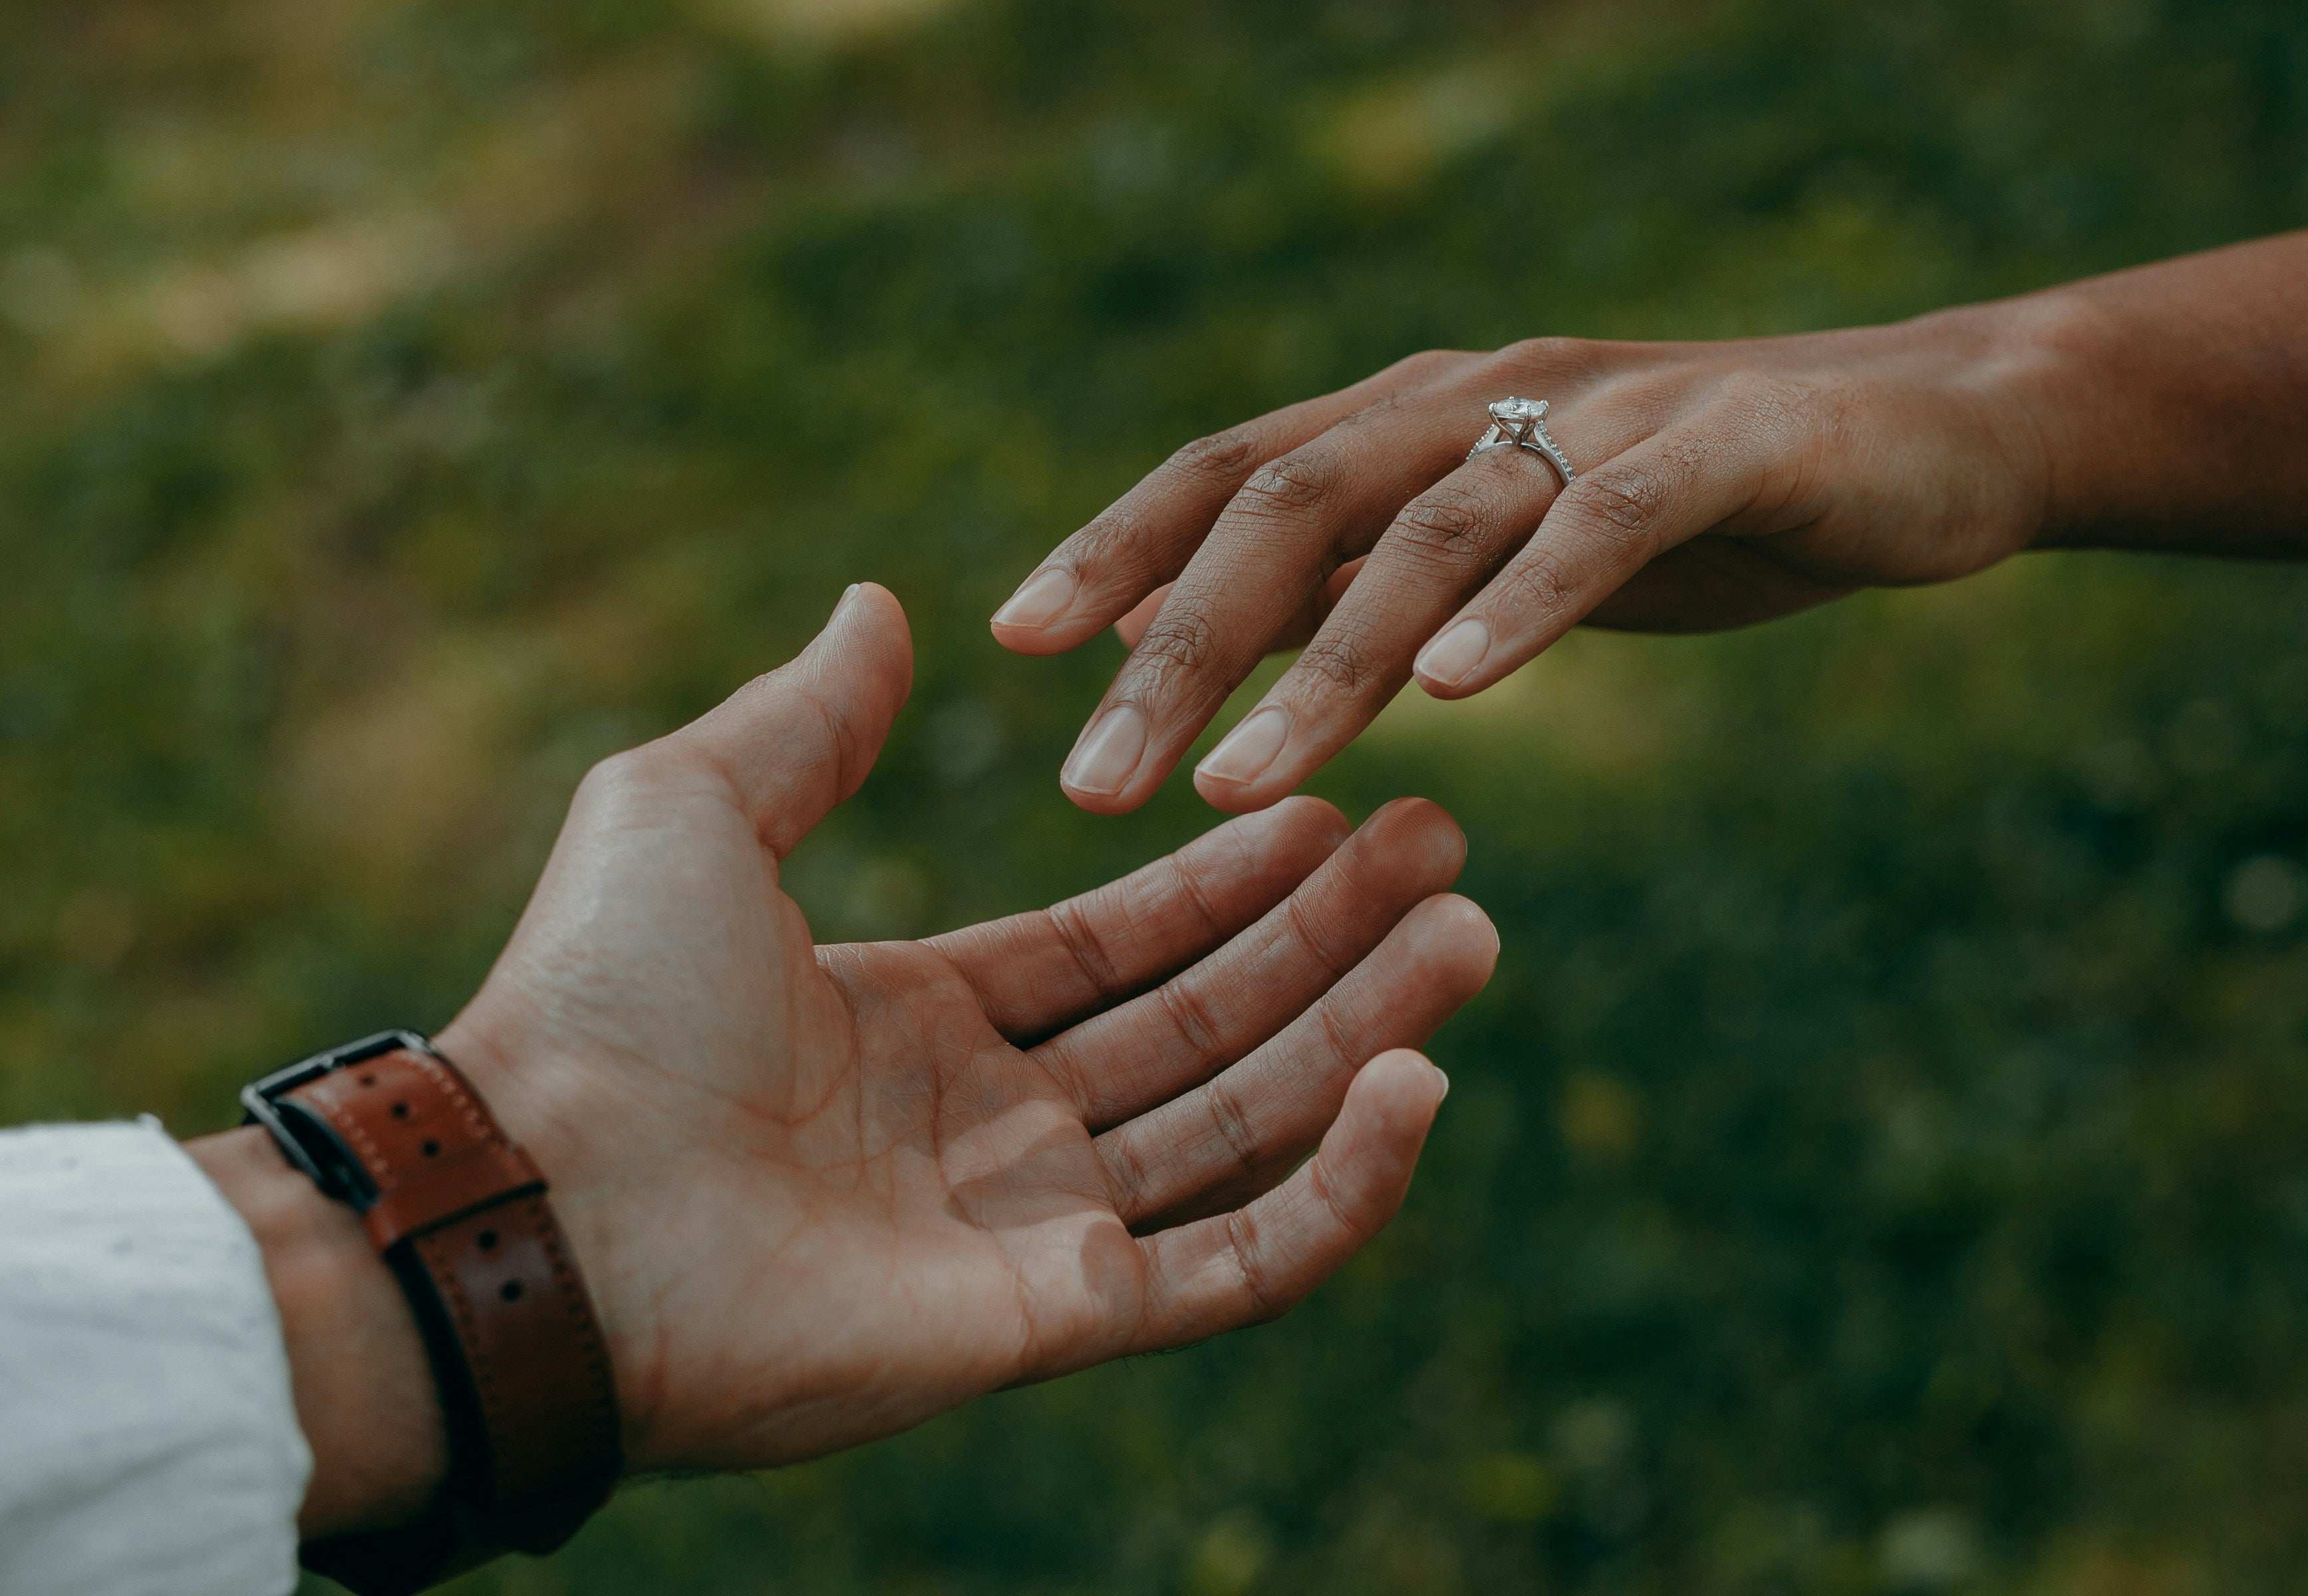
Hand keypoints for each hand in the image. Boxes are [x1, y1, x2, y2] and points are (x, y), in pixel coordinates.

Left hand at [427, 583, 1497, 1476]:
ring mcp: (1027, 1228)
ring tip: (1471, 933)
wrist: (535, 1199)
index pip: (1116, 943)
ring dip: (1362, 1029)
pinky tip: (1418, 1081)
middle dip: (1328, 935)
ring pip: (1243, 1124)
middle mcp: (986, 1123)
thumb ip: (807, 717)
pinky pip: (1236, 1263)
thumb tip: (881, 604)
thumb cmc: (589, 1003)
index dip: (1227, 877)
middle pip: (1204, 1022)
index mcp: (915, 1014)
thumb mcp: (689, 807)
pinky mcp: (1055, 1319)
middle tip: (1448, 848)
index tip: (1334, 804)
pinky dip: (1339, 1185)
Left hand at [993, 307, 2056, 814]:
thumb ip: (1363, 574)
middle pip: (1287, 503)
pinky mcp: (1730, 448)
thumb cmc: (1690, 506)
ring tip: (1235, 788)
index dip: (1118, 545)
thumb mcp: (1498, 539)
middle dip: (1174, 646)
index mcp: (1416, 418)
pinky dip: (1524, 605)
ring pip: (1426, 529)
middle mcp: (1480, 399)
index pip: (1231, 470)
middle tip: (1089, 780)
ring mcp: (1600, 414)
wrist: (1933, 430)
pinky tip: (1460, 697)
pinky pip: (1604, 526)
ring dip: (1320, 664)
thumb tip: (1202, 637)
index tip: (1016, 641)